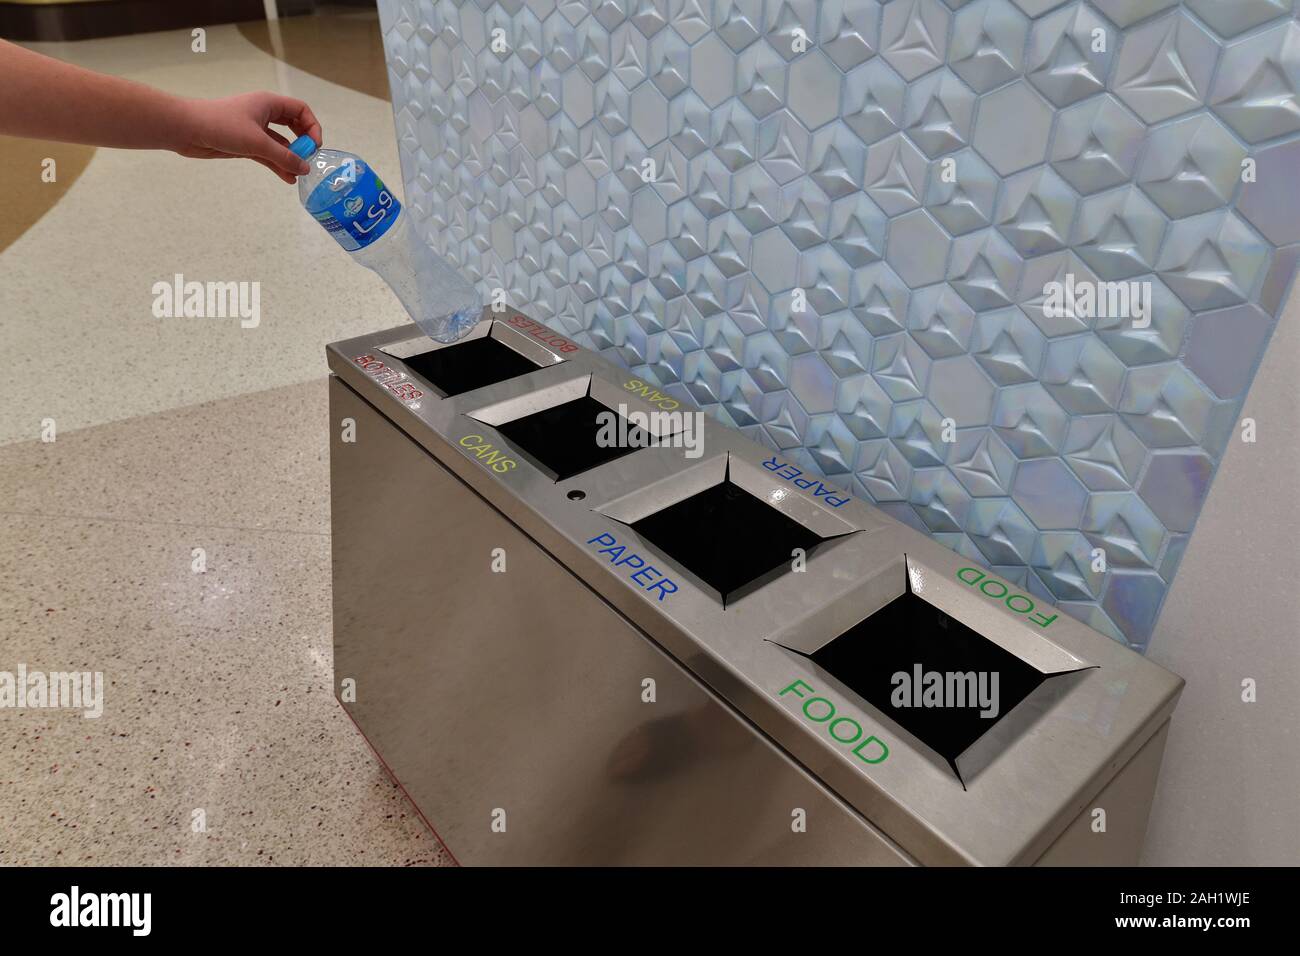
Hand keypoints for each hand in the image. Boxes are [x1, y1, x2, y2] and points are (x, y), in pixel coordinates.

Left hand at [176, 92, 321, 183]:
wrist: (187, 129)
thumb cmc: (222, 126)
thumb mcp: (257, 142)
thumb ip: (284, 157)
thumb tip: (305, 168)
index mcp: (269, 104)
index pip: (301, 110)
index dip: (312, 126)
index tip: (315, 146)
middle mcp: (264, 114)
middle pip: (293, 126)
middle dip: (303, 143)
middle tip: (308, 159)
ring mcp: (254, 130)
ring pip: (280, 143)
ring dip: (290, 158)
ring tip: (299, 174)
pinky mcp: (245, 144)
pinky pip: (268, 154)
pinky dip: (277, 164)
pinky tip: (287, 178)